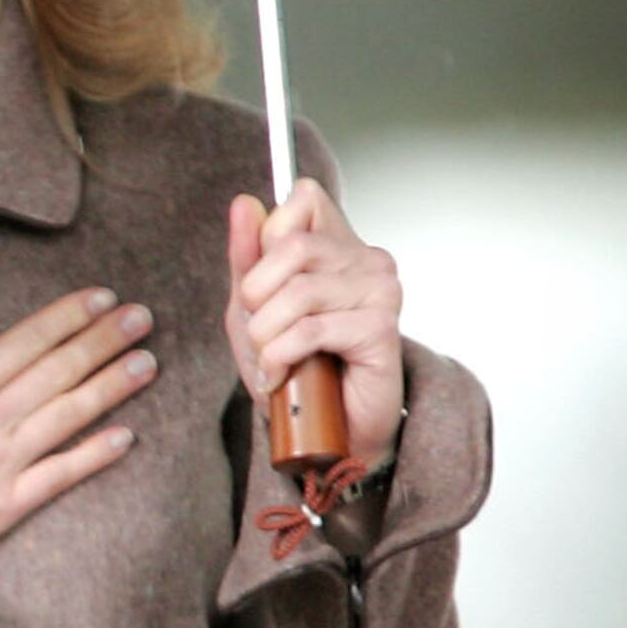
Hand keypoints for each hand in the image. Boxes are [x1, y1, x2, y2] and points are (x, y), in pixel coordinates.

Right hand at [0, 286, 159, 562]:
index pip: (26, 342)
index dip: (67, 316)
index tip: (100, 297)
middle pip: (58, 371)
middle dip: (104, 340)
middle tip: (141, 317)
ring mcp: (2, 464)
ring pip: (70, 416)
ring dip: (112, 387)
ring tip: (147, 363)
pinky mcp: (4, 504)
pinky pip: (60, 476)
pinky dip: (95, 456)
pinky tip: (125, 437)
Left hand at [223, 185, 404, 473]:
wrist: (326, 429)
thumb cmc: (293, 365)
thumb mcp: (250, 307)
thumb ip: (246, 255)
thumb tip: (244, 203)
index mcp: (339, 245)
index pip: (305, 197)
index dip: (267, 239)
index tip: (263, 286)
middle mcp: (368, 260)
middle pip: (292, 243)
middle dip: (257, 294)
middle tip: (262, 331)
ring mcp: (381, 291)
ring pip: (298, 290)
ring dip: (266, 334)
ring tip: (272, 358)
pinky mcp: (382, 329)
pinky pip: (310, 330)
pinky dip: (280, 357)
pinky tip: (282, 375)